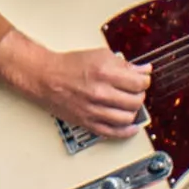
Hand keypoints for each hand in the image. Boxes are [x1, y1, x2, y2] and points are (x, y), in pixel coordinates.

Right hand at [0, 30, 145, 140]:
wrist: (44, 77)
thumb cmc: (69, 66)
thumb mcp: (99, 56)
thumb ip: (124, 64)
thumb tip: (143, 70)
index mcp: (104, 73)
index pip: (139, 83)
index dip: (144, 82)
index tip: (142, 81)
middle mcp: (99, 92)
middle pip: (135, 101)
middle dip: (139, 96)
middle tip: (135, 92)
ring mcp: (93, 109)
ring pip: (127, 117)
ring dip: (132, 111)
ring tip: (129, 105)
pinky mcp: (87, 122)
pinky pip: (112, 132)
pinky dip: (125, 131)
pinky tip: (130, 126)